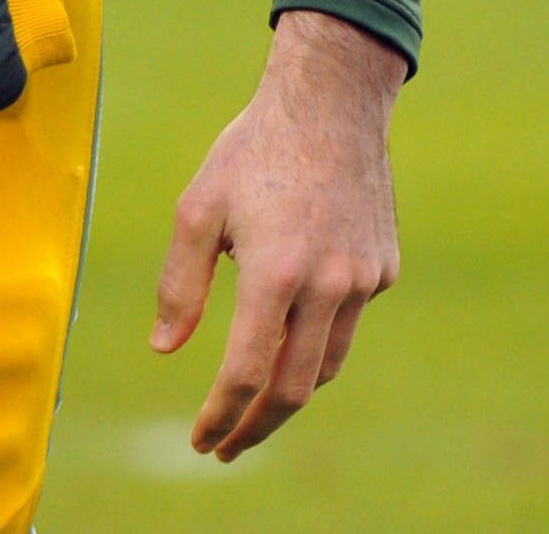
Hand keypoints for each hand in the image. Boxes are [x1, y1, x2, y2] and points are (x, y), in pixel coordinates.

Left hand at [151, 8, 407, 459]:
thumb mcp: (198, 209)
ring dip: (289, 391)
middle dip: (256, 428)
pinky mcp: (383, 267)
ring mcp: (362, 278)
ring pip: (325, 363)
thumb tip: (164, 348)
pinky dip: (318, 336)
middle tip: (228, 446)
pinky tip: (295, 320)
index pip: (246, 374)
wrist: (333, 101)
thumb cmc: (255, 150)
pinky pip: (347, 321)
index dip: (221, 417)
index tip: (201, 441)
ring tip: (256, 401)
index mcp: (275, 273)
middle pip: (293, 389)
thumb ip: (179, 284)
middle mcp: (327, 284)